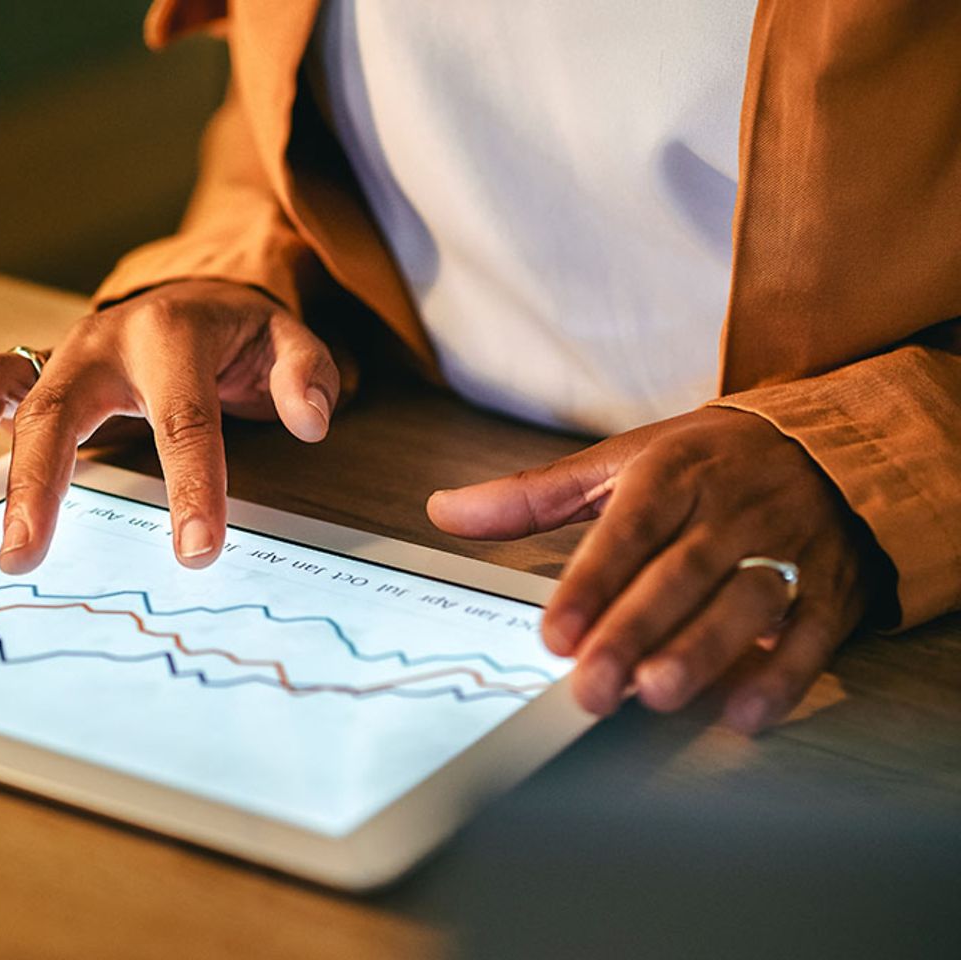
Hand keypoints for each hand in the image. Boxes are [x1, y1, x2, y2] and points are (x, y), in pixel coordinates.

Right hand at [0, 279, 339, 572]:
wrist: (192, 292)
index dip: (192, 486)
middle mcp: (103, 340)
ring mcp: (59, 349)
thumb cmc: (236, 334)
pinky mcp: (31, 363)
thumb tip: (309, 418)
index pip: (182, 420)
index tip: (195, 553)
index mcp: (171, 338)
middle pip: (60, 410)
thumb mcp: (287, 342)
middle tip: (22, 553)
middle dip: (38, 484)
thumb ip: (304, 375)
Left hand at [427, 408, 876, 733]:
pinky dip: (783, 677)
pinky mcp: (833, 589)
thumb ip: (533, 496)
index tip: (555, 634)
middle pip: (680, 574)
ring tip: (657, 694)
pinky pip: (815, 634)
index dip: (592, 582)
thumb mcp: (623, 461)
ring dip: (703, 651)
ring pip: (747, 603)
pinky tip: (742, 714)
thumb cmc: (709, 463)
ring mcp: (789, 549)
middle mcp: (733, 510)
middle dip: (634, 632)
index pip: (629, 529)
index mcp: (676, 473)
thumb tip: (445, 511)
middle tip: (592, 687)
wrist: (830, 446)